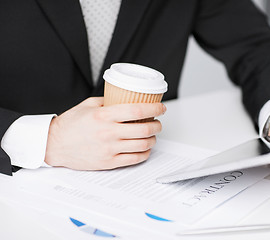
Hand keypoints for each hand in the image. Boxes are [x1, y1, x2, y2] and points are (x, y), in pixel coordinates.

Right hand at [44, 97, 165, 169]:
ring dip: (153, 139)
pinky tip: (144, 148)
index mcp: (104, 115)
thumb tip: (126, 99)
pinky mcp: (109, 162)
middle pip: (144, 129)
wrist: (55, 145)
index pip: (137, 111)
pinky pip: (134, 159)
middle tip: (158, 122)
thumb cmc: (70, 124)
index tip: (161, 107)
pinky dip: (144, 153)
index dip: (154, 108)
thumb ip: (109, 102)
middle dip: (157, 125)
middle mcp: (108, 132)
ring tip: (152, 135)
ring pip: (142, 145)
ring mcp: (109, 149)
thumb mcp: (88, 105)